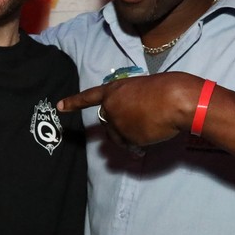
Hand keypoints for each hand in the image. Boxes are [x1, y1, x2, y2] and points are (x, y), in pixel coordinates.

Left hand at [58, 72, 201, 146]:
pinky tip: (152, 134)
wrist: (175, 99)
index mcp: (113, 90)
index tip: (59, 106)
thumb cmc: (165, 88)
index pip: (89, 97)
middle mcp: (110, 108)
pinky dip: (139, 144)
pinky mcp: (128, 138)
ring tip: (148, 128)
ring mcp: (117, 124)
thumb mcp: (142, 89)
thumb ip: (130, 101)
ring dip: (128, 137)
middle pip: (107, 123)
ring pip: (117, 137)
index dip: (73, 102)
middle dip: (119, 126)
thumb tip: (133, 120)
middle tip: (140, 121)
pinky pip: (131, 145)